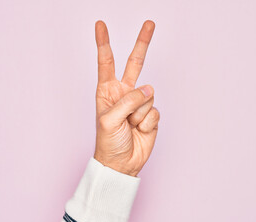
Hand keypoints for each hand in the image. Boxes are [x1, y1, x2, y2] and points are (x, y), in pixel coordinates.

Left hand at [93, 20, 159, 176]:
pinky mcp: (151, 115)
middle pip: (135, 64)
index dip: (104, 43)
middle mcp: (124, 93)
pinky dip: (148, 123)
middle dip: (142, 43)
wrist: (121, 164)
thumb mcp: (110, 120)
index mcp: (107, 91)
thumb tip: (148, 88)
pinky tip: (139, 131)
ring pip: (148, 95)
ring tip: (130, 126)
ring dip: (139, 113)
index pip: (106, 62)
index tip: (100, 25)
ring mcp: (139, 104)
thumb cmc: (108, 143)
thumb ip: (128, 101)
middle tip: (149, 23)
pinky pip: (155, 111)